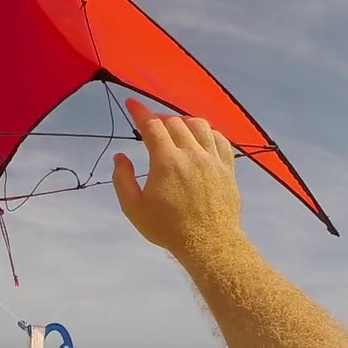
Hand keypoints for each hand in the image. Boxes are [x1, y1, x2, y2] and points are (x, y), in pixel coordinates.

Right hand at [111, 98, 241, 253]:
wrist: (209, 243)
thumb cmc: (168, 228)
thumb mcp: (134, 209)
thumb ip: (123, 180)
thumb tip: (120, 157)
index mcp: (167, 161)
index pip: (151, 125)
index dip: (139, 111)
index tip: (131, 104)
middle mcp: (191, 153)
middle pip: (175, 122)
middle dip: (159, 119)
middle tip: (151, 126)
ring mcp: (212, 159)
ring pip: (199, 125)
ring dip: (184, 122)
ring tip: (176, 129)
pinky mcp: (228, 167)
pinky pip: (220, 139)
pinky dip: (207, 132)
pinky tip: (201, 139)